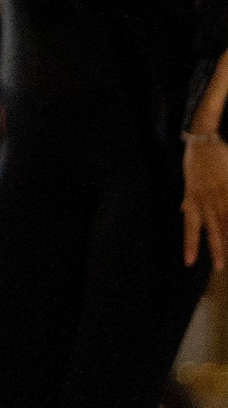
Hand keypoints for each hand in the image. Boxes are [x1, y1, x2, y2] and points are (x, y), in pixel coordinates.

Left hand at [185, 135, 227, 269]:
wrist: (203, 140)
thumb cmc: (195, 162)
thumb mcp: (188, 182)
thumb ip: (189, 199)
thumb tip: (184, 211)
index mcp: (192, 198)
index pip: (190, 226)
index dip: (190, 244)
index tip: (189, 262)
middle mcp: (204, 198)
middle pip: (212, 227)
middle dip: (215, 248)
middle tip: (218, 266)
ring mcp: (219, 192)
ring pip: (226, 219)